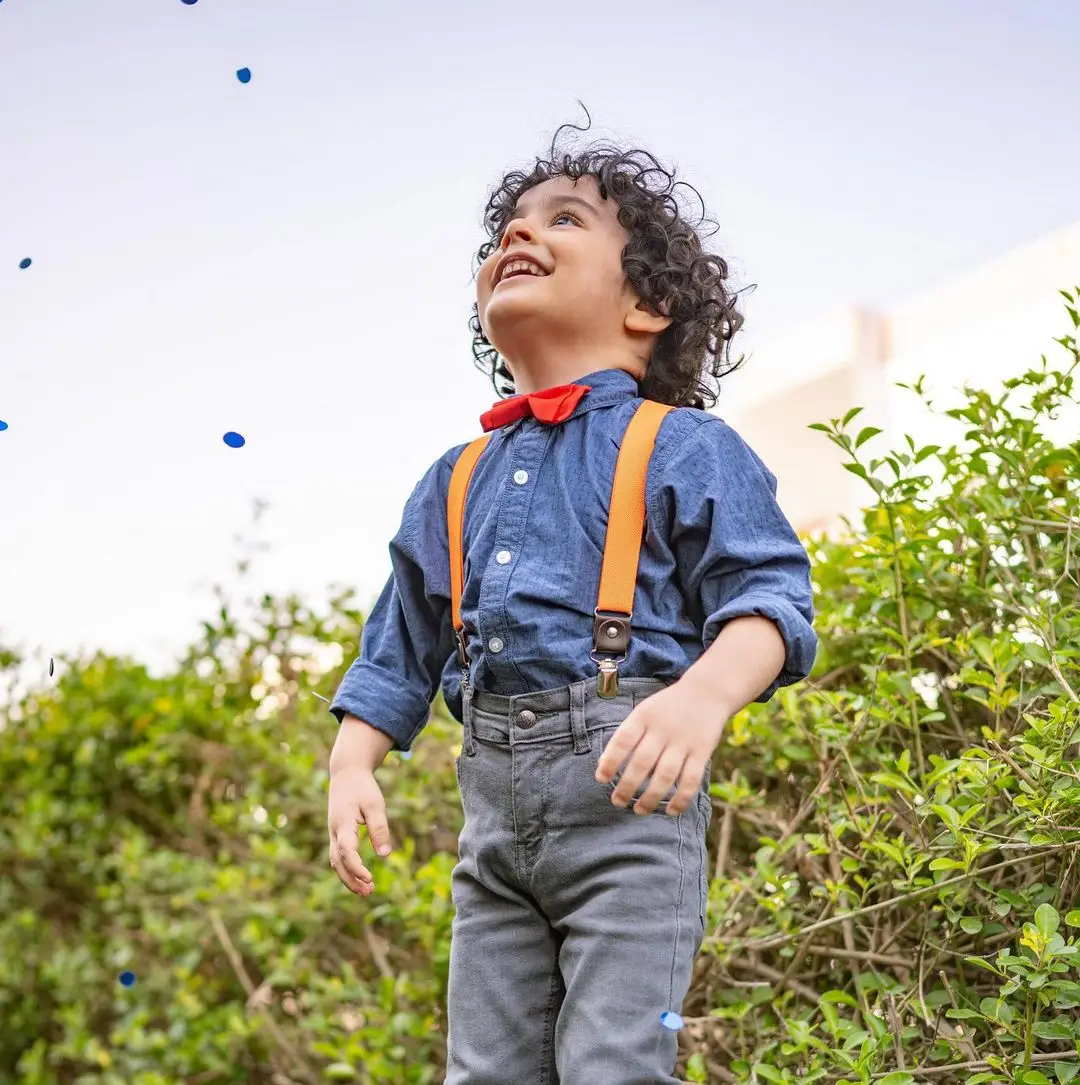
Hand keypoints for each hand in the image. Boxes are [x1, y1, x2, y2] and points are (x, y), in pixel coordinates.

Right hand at [328, 763, 392, 895]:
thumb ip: (379, 828)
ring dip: (349, 877)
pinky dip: (348, 868)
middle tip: (368, 893)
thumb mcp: (375, 804)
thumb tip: (384, 855)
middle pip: (337, 862)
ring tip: (367, 890)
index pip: (346, 851)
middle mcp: (334, 831)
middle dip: (351, 879)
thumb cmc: (363, 787)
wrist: (346, 773)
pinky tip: (361, 876)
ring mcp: (333, 833)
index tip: (370, 878)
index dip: (356, 868)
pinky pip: (339, 856)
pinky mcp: (337, 833)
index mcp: (343, 823)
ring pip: (336, 861)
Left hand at [594, 677, 728, 815]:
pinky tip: (670, 811)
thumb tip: (605, 764)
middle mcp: (663, 730)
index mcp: (644, 717)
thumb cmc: (667, 708)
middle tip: (617, 802)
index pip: (623, 740)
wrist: (706, 692)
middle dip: (627, 786)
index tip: (600, 778)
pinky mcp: (702, 752)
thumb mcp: (644, 711)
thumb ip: (627, 735)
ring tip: (639, 810)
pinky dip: (681, 798)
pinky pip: (691, 779)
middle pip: (642, 762)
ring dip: (651, 797)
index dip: (610, 761)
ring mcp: (684, 742)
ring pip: (665, 775)